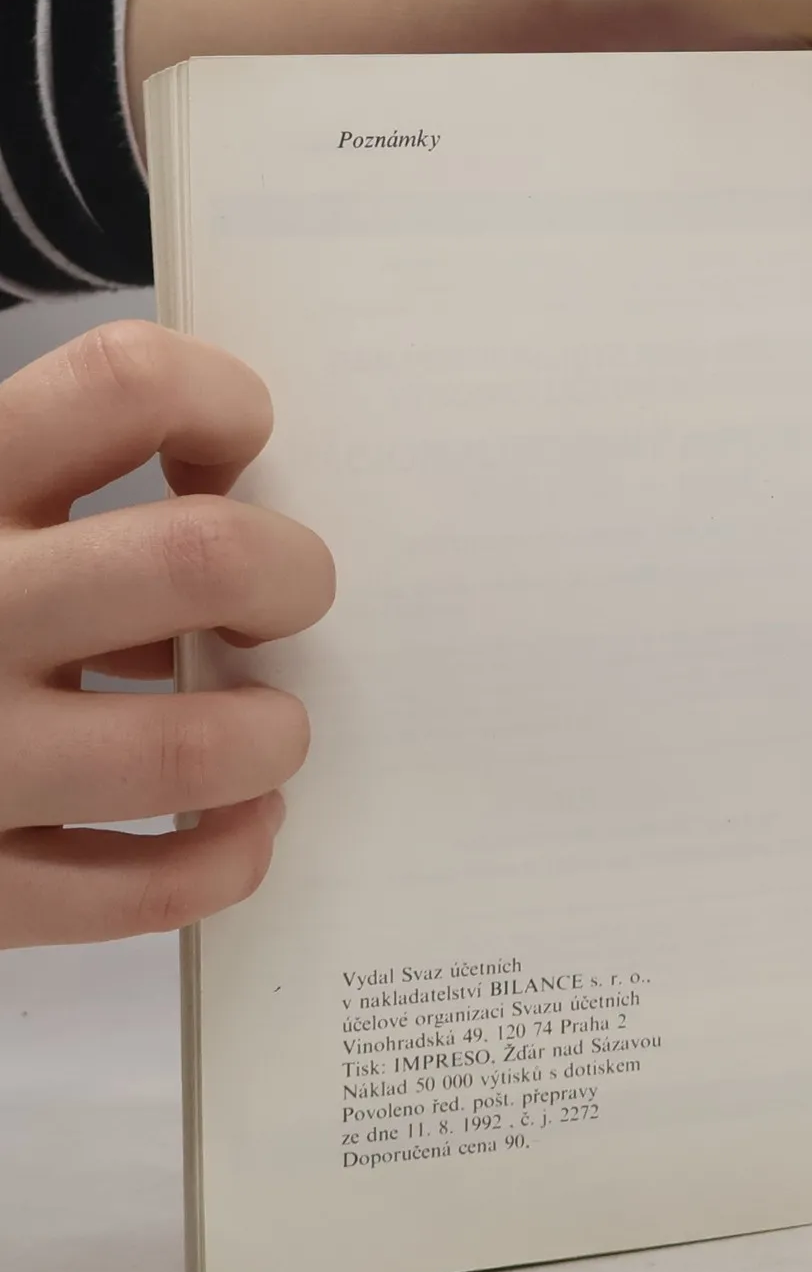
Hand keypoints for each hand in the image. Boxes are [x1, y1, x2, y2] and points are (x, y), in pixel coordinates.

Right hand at [0, 323, 333, 946]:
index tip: (231, 460)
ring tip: (263, 732)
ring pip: (191, 747)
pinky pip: (144, 888)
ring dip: (270, 736)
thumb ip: (57, 484)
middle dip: (293, 575)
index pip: (128, 382)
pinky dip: (232, 855)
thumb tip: (245, 516)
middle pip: (203, 558)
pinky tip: (239, 826)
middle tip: (281, 606)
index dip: (227, 408)